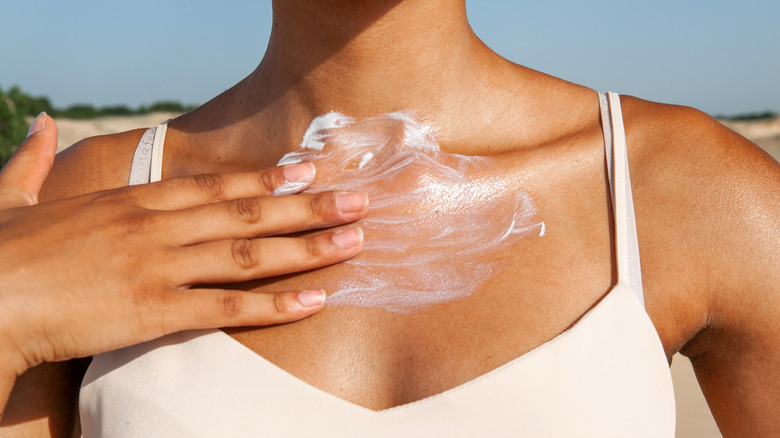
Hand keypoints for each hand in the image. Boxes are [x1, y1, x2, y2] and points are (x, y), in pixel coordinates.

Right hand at [0, 113, 366, 383]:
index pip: (213, 185)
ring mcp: (158, 266)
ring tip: (353, 241)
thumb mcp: (10, 194)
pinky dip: (274, 305)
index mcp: (131, 201)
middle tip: (358, 201)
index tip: (308, 169)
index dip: (265, 177)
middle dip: (307, 207)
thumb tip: (37, 121)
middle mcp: (155, 227)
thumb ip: (33, 158)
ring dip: (306, 248)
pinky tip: (314, 301)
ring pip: (248, 254)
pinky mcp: (152, 310)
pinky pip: (226, 307)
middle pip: (246, 213)